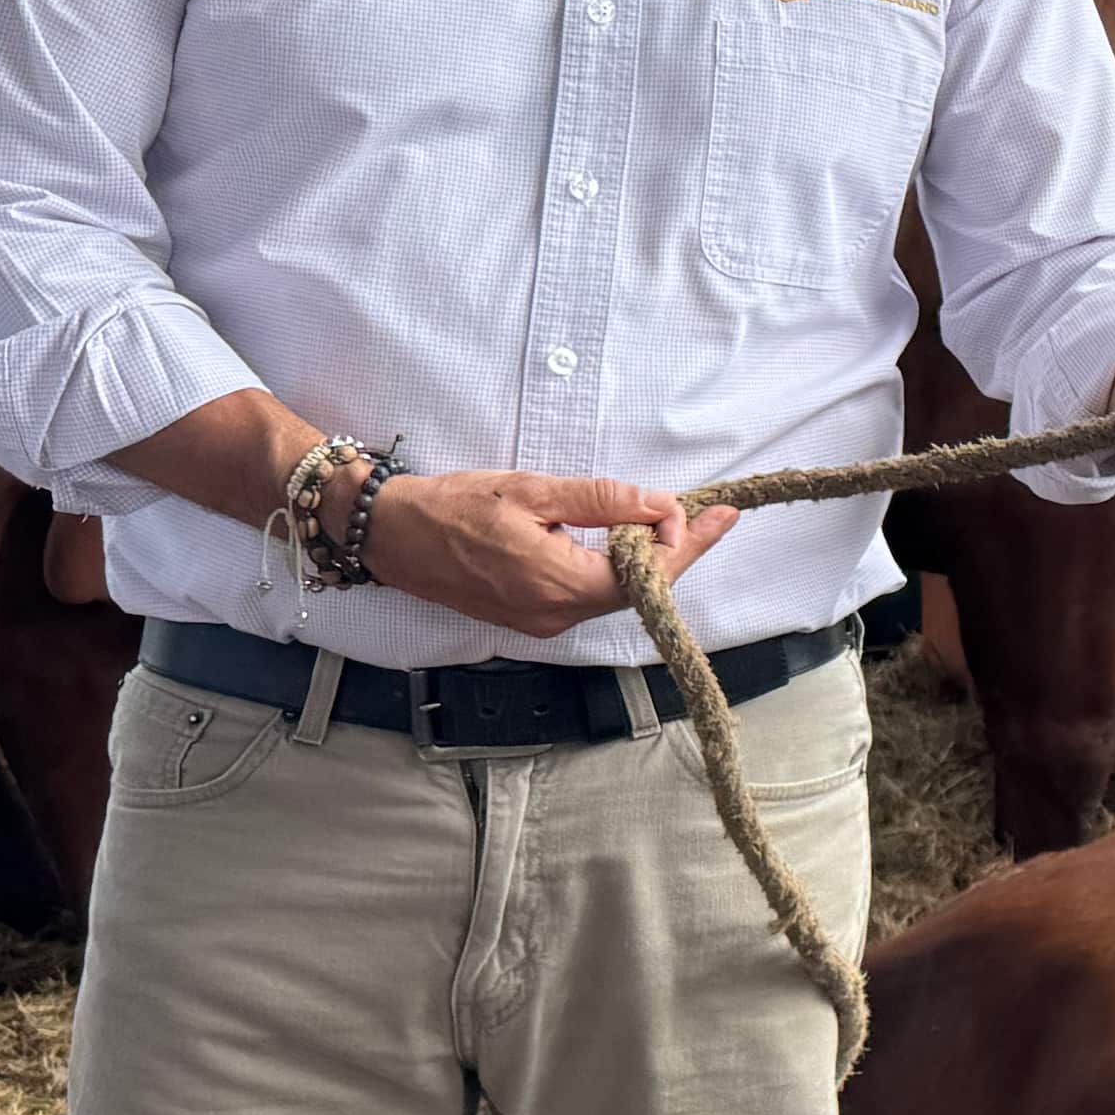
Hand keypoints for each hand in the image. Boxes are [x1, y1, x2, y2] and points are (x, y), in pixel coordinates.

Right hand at [361, 471, 740, 636]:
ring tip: (668, 521)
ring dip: (642, 559)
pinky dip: (612, 569)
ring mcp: (540, 622)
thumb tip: (662, 506)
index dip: (690, 547)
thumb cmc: (454, 506)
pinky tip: (624, 540)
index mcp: (558, 585)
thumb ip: (604, 501)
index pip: (646, 575)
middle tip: (706, 513)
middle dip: (674, 551)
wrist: (391, 535)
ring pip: (611, 593)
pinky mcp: (528, 618)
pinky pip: (586, 595)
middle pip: (635, 588)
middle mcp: (553, 615)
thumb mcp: (534, 491)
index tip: (723, 516)